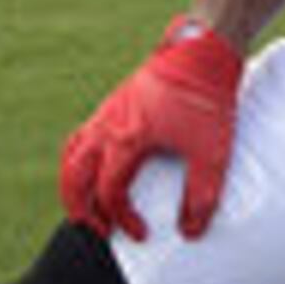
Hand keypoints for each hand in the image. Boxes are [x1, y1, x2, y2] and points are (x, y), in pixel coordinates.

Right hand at [57, 17, 244, 241]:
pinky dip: (81, 158)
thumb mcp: (211, 153)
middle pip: (74, 175)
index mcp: (126, 139)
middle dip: (79, 207)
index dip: (122, 219)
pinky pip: (84, 134)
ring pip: (73, 153)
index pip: (109, 192)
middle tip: (96, 230)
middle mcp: (108, 125)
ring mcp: (108, 111)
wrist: (204, 50)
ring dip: (74, 183)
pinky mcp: (116, 102)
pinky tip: (100, 167)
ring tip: (87, 204)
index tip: (142, 234)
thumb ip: (201, 196)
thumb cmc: (207, 99)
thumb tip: (190, 232)